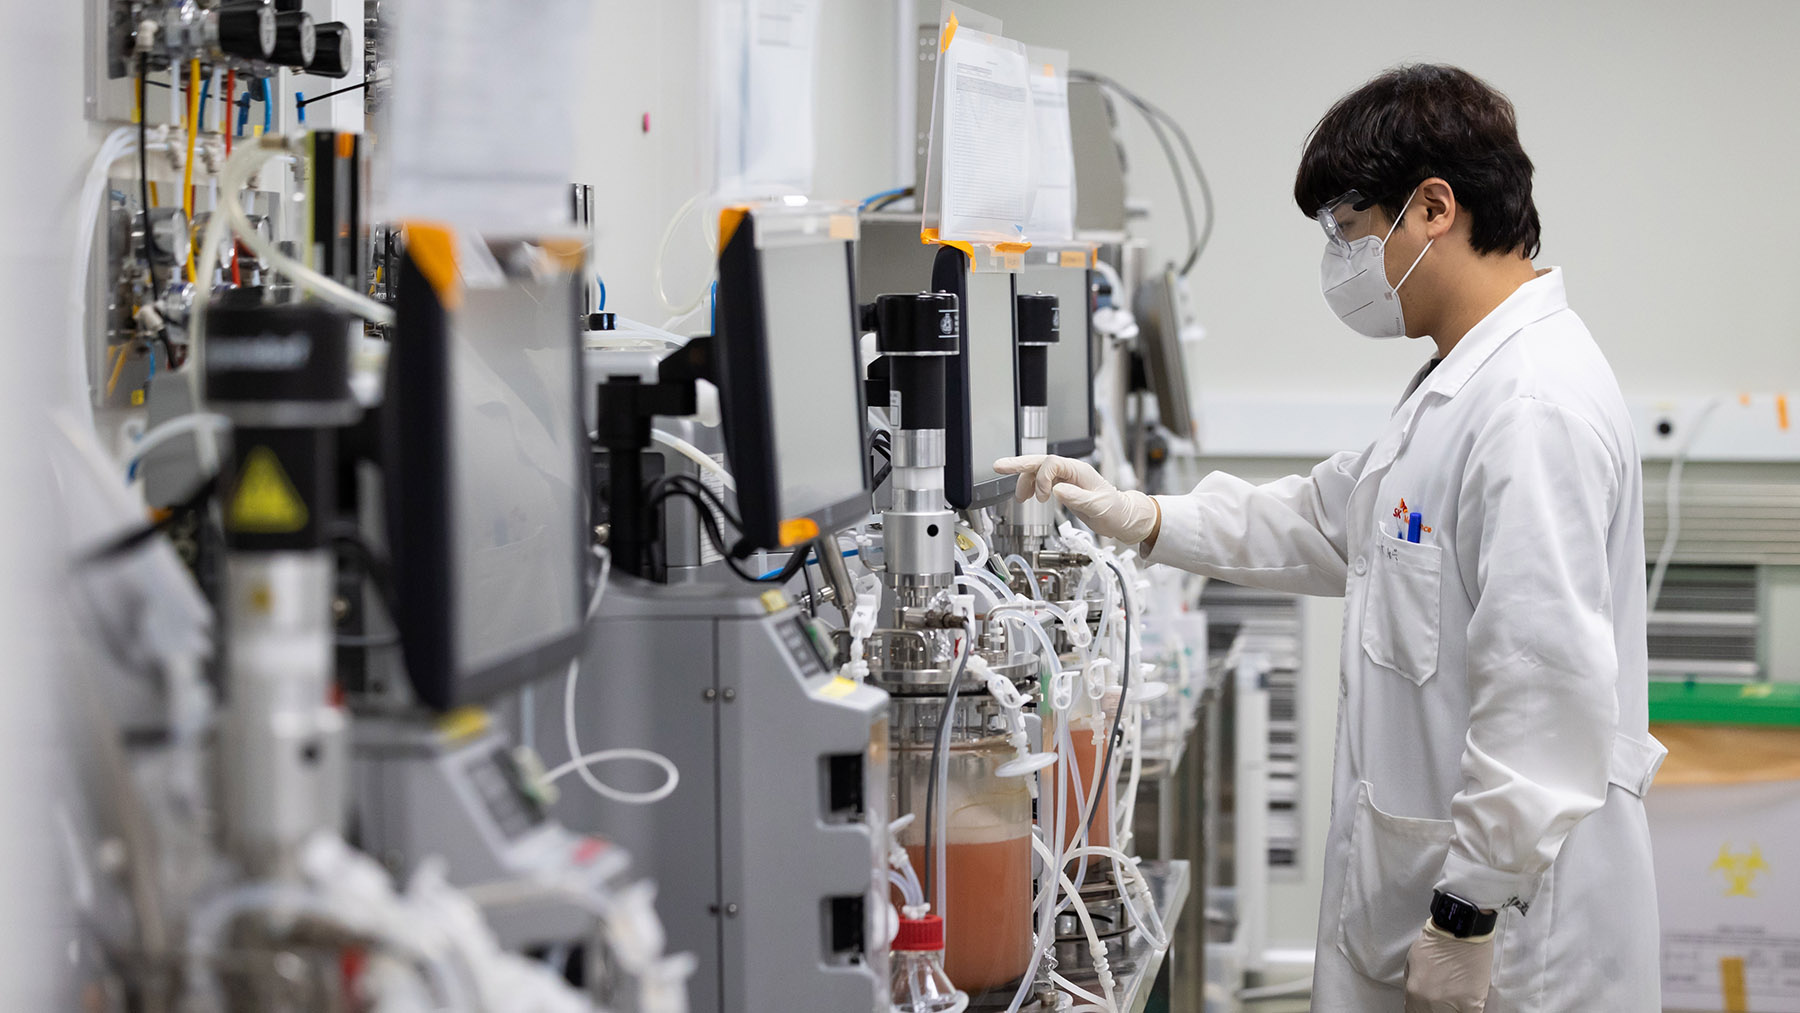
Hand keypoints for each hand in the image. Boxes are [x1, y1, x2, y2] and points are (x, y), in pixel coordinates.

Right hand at [993, 456, 1159, 544]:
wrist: (1122, 517)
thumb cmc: (1114, 510)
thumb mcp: (1097, 506)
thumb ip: (1077, 497)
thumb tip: (1056, 490)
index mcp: (1079, 471)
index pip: (1052, 463)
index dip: (1042, 478)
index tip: (1043, 497)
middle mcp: (1070, 471)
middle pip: (1040, 462)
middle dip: (1018, 464)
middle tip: (999, 466)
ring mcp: (1066, 478)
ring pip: (1038, 472)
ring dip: (1026, 482)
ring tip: (1020, 498)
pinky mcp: (1064, 486)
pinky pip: (1042, 481)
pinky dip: (1032, 487)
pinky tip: (1028, 496)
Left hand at [1404, 921, 1494, 1012]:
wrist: (1462, 933)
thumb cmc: (1438, 943)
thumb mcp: (1411, 962)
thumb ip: (1412, 984)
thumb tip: (1413, 1000)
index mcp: (1414, 993)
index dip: (1418, 1009)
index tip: (1424, 1006)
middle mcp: (1432, 1003)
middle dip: (1433, 1009)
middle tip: (1439, 998)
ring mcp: (1454, 1006)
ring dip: (1449, 1009)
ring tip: (1451, 996)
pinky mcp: (1473, 1005)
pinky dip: (1464, 1010)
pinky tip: (1463, 1001)